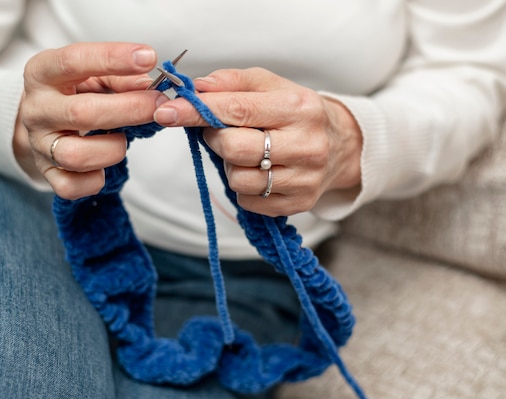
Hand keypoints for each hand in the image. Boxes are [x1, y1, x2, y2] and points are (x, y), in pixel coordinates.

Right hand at [14, 42, 168, 199]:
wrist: (43, 121)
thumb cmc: (75, 93)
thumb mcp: (93, 75)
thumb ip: (120, 77)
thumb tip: (149, 87)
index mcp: (42, 74)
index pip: (73, 61)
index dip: (112, 58)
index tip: (148, 57)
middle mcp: (36, 109)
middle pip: (81, 113)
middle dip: (129, 109)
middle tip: (159, 105)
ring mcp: (39, 144)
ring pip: (76, 156)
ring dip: (112, 148)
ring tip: (122, 139)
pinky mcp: (46, 173)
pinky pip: (71, 186)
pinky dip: (95, 180)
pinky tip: (104, 167)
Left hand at [153, 68, 362, 216]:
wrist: (342, 146)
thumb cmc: (297, 112)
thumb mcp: (271, 86)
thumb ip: (233, 82)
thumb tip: (197, 88)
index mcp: (299, 107)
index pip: (237, 109)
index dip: (196, 111)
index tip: (166, 111)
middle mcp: (306, 145)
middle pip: (234, 148)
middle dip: (214, 139)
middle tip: (218, 131)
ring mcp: (305, 178)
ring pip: (238, 179)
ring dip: (229, 166)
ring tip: (244, 153)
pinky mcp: (299, 204)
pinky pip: (248, 200)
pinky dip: (242, 186)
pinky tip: (257, 171)